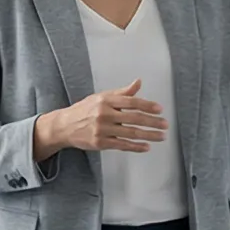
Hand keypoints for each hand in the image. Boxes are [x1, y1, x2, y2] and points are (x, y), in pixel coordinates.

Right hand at [32, 80, 165, 157]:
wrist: (64, 126)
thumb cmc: (84, 110)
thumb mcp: (101, 97)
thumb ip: (122, 92)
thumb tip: (138, 82)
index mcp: (106, 101)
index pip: (131, 102)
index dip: (147, 106)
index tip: (160, 109)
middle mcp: (104, 114)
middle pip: (134, 118)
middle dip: (152, 122)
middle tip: (165, 125)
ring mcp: (102, 130)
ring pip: (130, 133)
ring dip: (149, 135)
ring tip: (161, 137)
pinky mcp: (100, 143)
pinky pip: (122, 145)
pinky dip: (135, 146)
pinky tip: (146, 147)